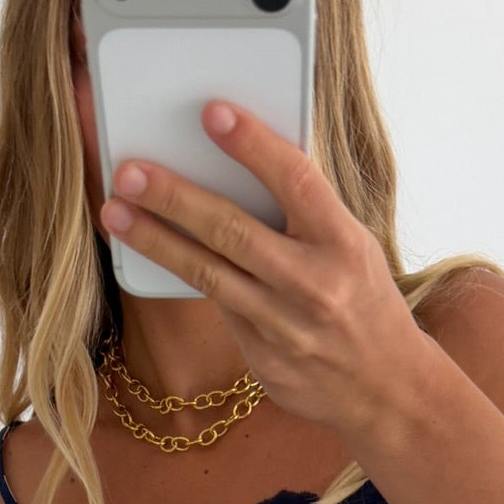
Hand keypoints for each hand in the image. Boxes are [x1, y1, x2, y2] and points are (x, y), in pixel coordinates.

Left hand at [99, 101, 430, 439]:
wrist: (387, 391)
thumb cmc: (365, 302)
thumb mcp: (353, 247)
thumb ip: (306, 213)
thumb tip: (246, 163)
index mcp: (344, 244)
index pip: (295, 181)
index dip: (252, 145)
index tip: (212, 112)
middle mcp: (314, 286)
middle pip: (232, 231)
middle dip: (175, 197)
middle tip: (129, 171)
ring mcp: (285, 329)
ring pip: (209, 275)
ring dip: (156, 241)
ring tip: (116, 212)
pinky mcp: (265, 362)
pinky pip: (220, 309)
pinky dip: (187, 279)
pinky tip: (154, 253)